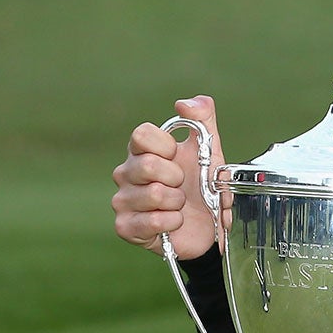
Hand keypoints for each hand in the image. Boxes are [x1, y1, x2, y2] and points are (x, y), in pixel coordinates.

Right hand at [111, 95, 226, 258]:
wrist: (208, 228)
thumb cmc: (202, 188)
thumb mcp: (210, 150)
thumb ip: (202, 118)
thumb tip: (184, 104)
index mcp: (141, 150)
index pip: (141, 134)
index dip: (167, 147)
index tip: (179, 157)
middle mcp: (125, 172)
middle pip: (147, 165)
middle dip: (177, 178)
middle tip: (182, 186)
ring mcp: (122, 200)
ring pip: (153, 194)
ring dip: (178, 203)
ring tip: (179, 205)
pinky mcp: (125, 227)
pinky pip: (153, 221)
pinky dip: (173, 222)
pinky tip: (173, 222)